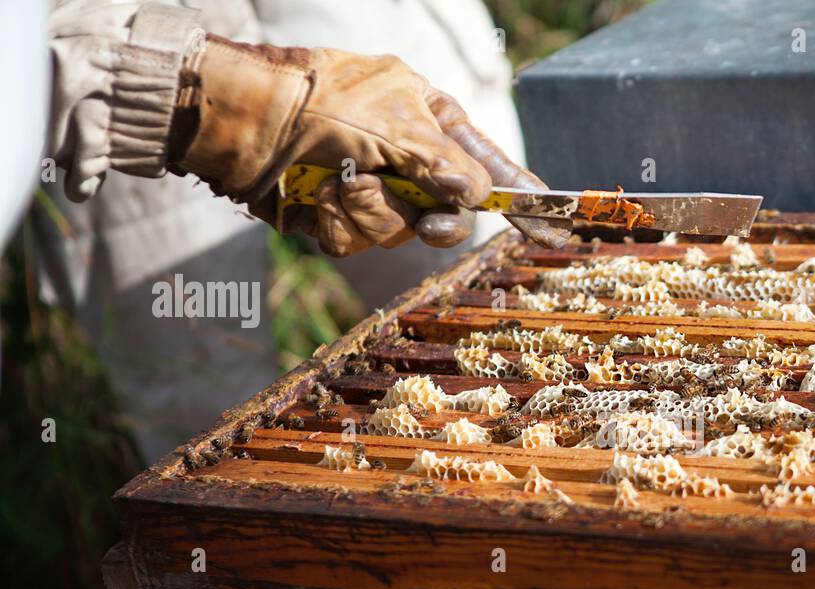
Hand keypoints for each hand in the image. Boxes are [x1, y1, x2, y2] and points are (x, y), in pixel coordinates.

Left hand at [173, 37, 569, 254]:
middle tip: (427, 221)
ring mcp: (371, 187)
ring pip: (398, 231)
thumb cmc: (325, 106)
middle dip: (434, 221)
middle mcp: (405, 156)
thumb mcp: (401, 128)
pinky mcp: (336, 215)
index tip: (549, 221)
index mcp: (430, 120)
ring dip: (370, 211)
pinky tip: (317, 195)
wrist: (248, 124)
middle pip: (448, 214)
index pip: (487, 164)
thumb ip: (449, 166)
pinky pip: (357, 240)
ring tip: (339, 179)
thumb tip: (479, 196)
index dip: (517, 194)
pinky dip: (338, 221)